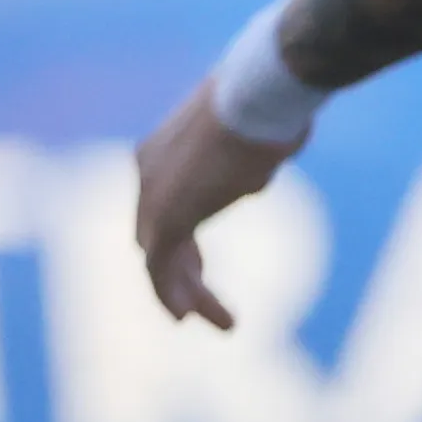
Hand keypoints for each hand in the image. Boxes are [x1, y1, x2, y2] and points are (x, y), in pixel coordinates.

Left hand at [136, 80, 300, 329]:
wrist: (257, 96)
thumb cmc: (268, 106)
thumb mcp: (255, 135)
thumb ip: (253, 155)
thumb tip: (275, 147)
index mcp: (160, 153)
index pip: (160, 207)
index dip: (179, 240)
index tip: (198, 265)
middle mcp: (147, 173)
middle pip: (152, 234)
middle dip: (179, 271)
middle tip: (198, 303)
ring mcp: (153, 194)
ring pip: (157, 257)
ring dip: (183, 293)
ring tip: (224, 324)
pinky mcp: (168, 214)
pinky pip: (161, 265)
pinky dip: (174, 293)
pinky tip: (193, 316)